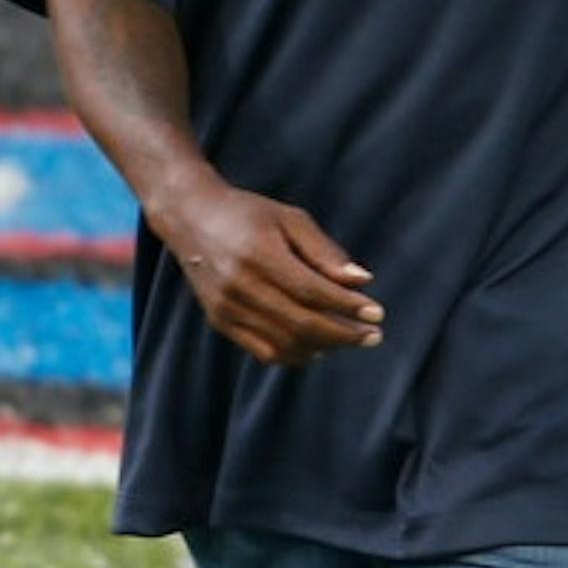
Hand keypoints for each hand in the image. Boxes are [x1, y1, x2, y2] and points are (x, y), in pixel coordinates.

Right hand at [150, 181, 383, 366]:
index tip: (377, 312)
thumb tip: (362, 281)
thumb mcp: (290, 218)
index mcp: (259, 254)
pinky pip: (264, 351)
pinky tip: (318, 348)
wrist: (191, 218)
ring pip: (284, 343)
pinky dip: (295, 355)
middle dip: (344, 334)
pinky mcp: (220, 322)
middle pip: (301, 324)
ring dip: (324, 347)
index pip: (312, 292)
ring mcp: (227, 308)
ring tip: (349, 339)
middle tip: (374, 335)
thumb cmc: (248, 213)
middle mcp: (239, 286)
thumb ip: (325, 252)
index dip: (347, 306)